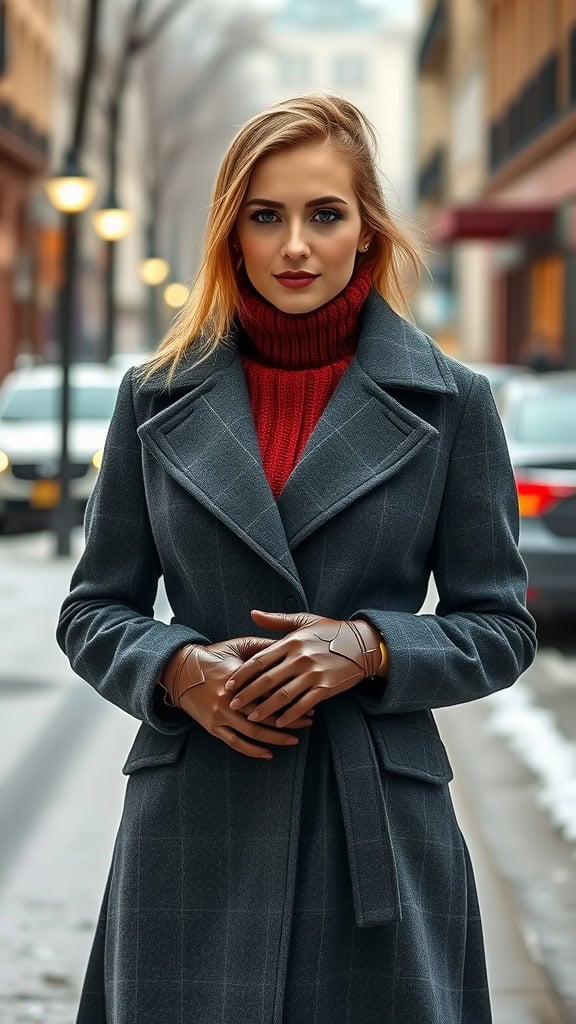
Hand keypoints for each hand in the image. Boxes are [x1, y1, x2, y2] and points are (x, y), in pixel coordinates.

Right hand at [160, 636, 312, 759]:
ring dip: (276, 738)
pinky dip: (253, 751)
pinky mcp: (213, 727)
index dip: (291, 695)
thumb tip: (290, 641)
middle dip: (290, 718)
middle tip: (309, 720)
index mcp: (239, 677)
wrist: (180, 671)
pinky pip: (235, 743)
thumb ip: (262, 647)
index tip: (309, 696)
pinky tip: (269, 754)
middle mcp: (230, 698)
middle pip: (266, 713)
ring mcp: (221, 715)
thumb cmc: (213, 656)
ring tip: (295, 740)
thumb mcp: (237, 646)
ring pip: (253, 731)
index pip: (270, 689)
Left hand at [224, 611, 383, 727]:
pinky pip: (304, 704)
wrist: (363, 644)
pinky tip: (279, 723)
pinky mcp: (326, 687)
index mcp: (291, 641)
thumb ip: (277, 620)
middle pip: (267, 680)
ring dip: (266, 709)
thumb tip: (252, 614)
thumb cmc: (331, 631)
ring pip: (283, 695)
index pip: (260, 659)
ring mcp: (313, 673)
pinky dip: (291, 715)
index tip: (228, 684)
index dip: (242, 674)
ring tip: (252, 718)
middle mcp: (300, 657)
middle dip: (248, 694)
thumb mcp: (304, 620)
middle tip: (232, 705)